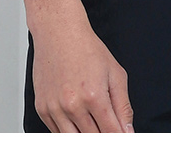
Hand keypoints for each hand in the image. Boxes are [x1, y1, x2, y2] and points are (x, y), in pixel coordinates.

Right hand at [31, 16, 134, 132]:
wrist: (59, 33)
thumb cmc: (86, 49)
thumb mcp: (115, 73)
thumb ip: (124, 106)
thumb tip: (128, 132)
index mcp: (94, 96)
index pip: (111, 133)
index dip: (120, 139)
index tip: (122, 138)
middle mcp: (72, 105)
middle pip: (93, 140)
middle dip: (104, 137)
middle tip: (108, 128)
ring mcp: (55, 109)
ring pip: (74, 141)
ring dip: (87, 137)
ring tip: (93, 124)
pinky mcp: (42, 109)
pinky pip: (57, 133)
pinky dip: (69, 132)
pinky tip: (77, 121)